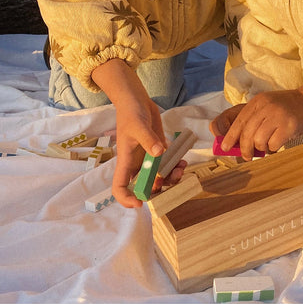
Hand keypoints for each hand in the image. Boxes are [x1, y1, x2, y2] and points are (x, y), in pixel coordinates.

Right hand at [92, 58, 184, 207]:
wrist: (138, 101)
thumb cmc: (131, 113)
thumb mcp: (138, 125)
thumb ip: (148, 139)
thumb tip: (159, 153)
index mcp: (126, 162)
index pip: (120, 187)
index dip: (127, 199)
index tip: (140, 202)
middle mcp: (137, 164)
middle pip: (145, 187)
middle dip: (159, 188)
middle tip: (172, 177)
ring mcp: (148, 159)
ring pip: (159, 178)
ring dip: (171, 178)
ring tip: (182, 168)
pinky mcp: (158, 152)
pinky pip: (167, 166)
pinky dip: (176, 167)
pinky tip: (183, 161)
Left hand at [209, 83, 302, 160]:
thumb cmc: (284, 109)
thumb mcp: (265, 106)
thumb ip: (251, 120)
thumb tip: (236, 141)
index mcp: (257, 102)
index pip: (239, 121)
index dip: (230, 136)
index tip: (225, 147)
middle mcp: (266, 107)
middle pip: (247, 133)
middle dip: (244, 148)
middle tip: (246, 156)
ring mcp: (278, 116)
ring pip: (259, 140)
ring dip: (261, 147)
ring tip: (267, 144)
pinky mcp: (289, 126)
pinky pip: (274, 144)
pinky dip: (274, 147)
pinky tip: (278, 142)